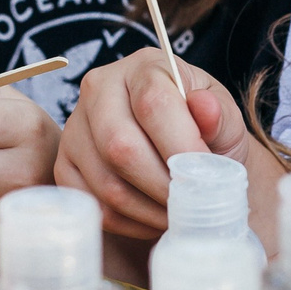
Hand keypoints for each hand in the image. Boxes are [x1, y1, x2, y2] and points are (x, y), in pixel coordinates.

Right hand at [53, 49, 241, 242]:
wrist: (182, 152)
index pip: (153, 103)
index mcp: (144, 67)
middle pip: (121, 146)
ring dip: (148, 210)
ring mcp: (75, 127)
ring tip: (176, 214)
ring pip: (106, 182)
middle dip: (163, 186)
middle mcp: (100, 88)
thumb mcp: (225, 119)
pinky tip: (152, 218)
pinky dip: (128, 222)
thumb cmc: (206, 133)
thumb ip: (220, 116)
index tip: (205, 177)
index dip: (181, 147)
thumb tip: (205, 107)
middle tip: (190, 204)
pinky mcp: (65, 165)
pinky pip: (92, 204)